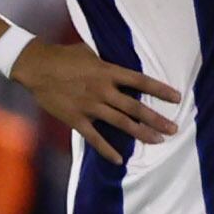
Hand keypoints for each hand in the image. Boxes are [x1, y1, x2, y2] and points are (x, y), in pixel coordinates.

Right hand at [16, 40, 180, 163]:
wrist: (36, 66)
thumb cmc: (65, 56)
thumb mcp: (91, 52)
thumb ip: (109, 61)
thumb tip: (125, 63)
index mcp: (108, 72)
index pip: (141, 82)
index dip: (161, 90)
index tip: (177, 98)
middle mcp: (103, 90)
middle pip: (135, 107)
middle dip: (157, 119)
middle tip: (174, 128)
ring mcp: (90, 106)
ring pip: (121, 123)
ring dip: (141, 133)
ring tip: (158, 141)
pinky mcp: (76, 119)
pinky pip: (94, 138)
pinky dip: (107, 150)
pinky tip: (119, 160)